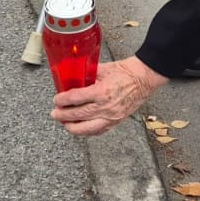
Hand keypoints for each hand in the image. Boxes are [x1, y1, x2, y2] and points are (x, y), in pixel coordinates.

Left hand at [51, 56, 167, 136]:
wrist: (144, 78)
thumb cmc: (126, 71)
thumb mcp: (103, 68)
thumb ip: (87, 74)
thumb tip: (73, 76)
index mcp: (101, 91)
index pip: (75, 98)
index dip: (62, 100)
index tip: (57, 99)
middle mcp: (105, 107)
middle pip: (78, 115)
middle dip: (63, 115)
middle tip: (55, 113)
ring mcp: (111, 117)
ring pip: (87, 128)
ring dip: (73, 127)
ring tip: (65, 123)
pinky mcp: (116, 121)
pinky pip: (98, 131)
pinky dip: (87, 131)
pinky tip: (81, 128)